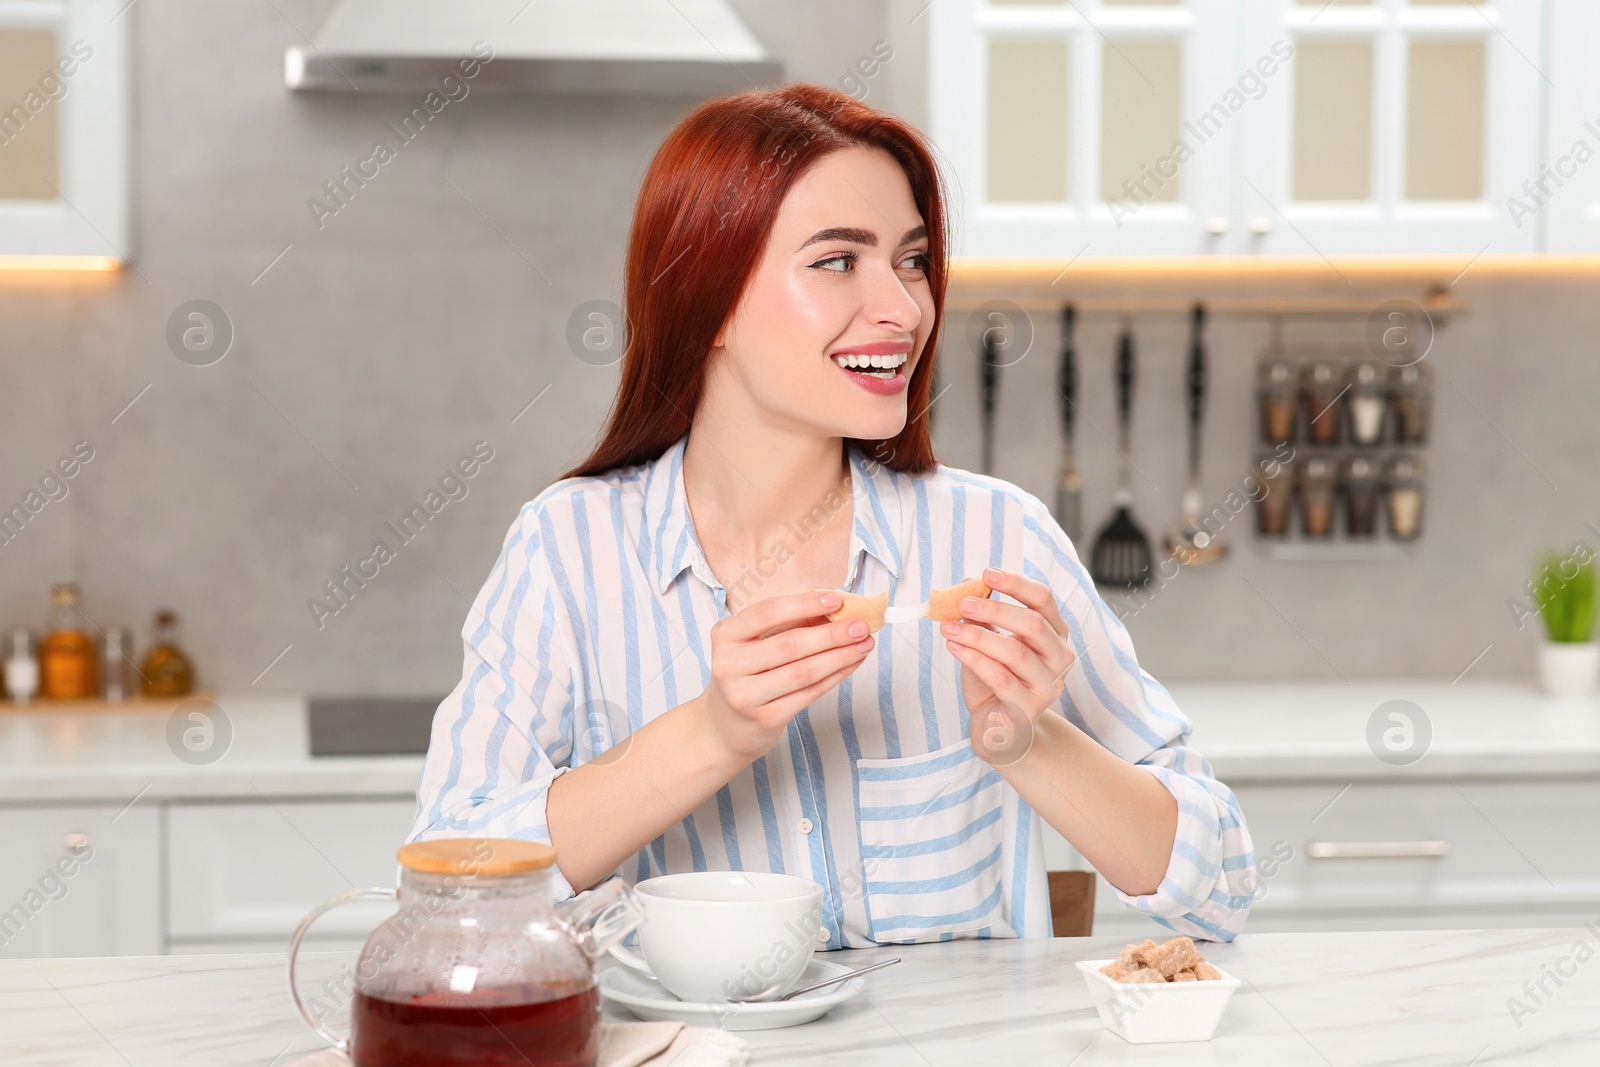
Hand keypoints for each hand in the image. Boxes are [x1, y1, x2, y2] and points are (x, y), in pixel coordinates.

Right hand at [700, 589, 873, 762]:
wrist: (723, 727)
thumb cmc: (746, 675)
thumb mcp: (754, 645)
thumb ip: (789, 625)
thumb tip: (834, 608)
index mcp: (726, 636)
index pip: (767, 613)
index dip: (804, 604)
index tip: (836, 599)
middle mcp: (729, 665)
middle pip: (790, 644)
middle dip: (832, 633)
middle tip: (861, 625)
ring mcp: (745, 695)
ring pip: (803, 671)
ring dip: (840, 656)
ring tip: (864, 644)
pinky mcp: (764, 719)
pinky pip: (808, 694)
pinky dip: (834, 677)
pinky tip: (850, 664)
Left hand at [940, 567, 1074, 764]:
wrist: (1002, 730)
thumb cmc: (997, 681)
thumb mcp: (990, 643)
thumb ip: (984, 618)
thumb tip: (966, 585)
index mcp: (1055, 634)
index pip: (1044, 600)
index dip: (1016, 584)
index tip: (987, 574)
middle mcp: (1060, 658)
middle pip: (1033, 625)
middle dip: (994, 610)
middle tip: (961, 603)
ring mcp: (1048, 685)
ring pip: (1016, 653)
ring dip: (978, 636)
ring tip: (949, 626)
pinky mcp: (1030, 709)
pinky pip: (1001, 679)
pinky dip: (974, 659)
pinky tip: (954, 647)